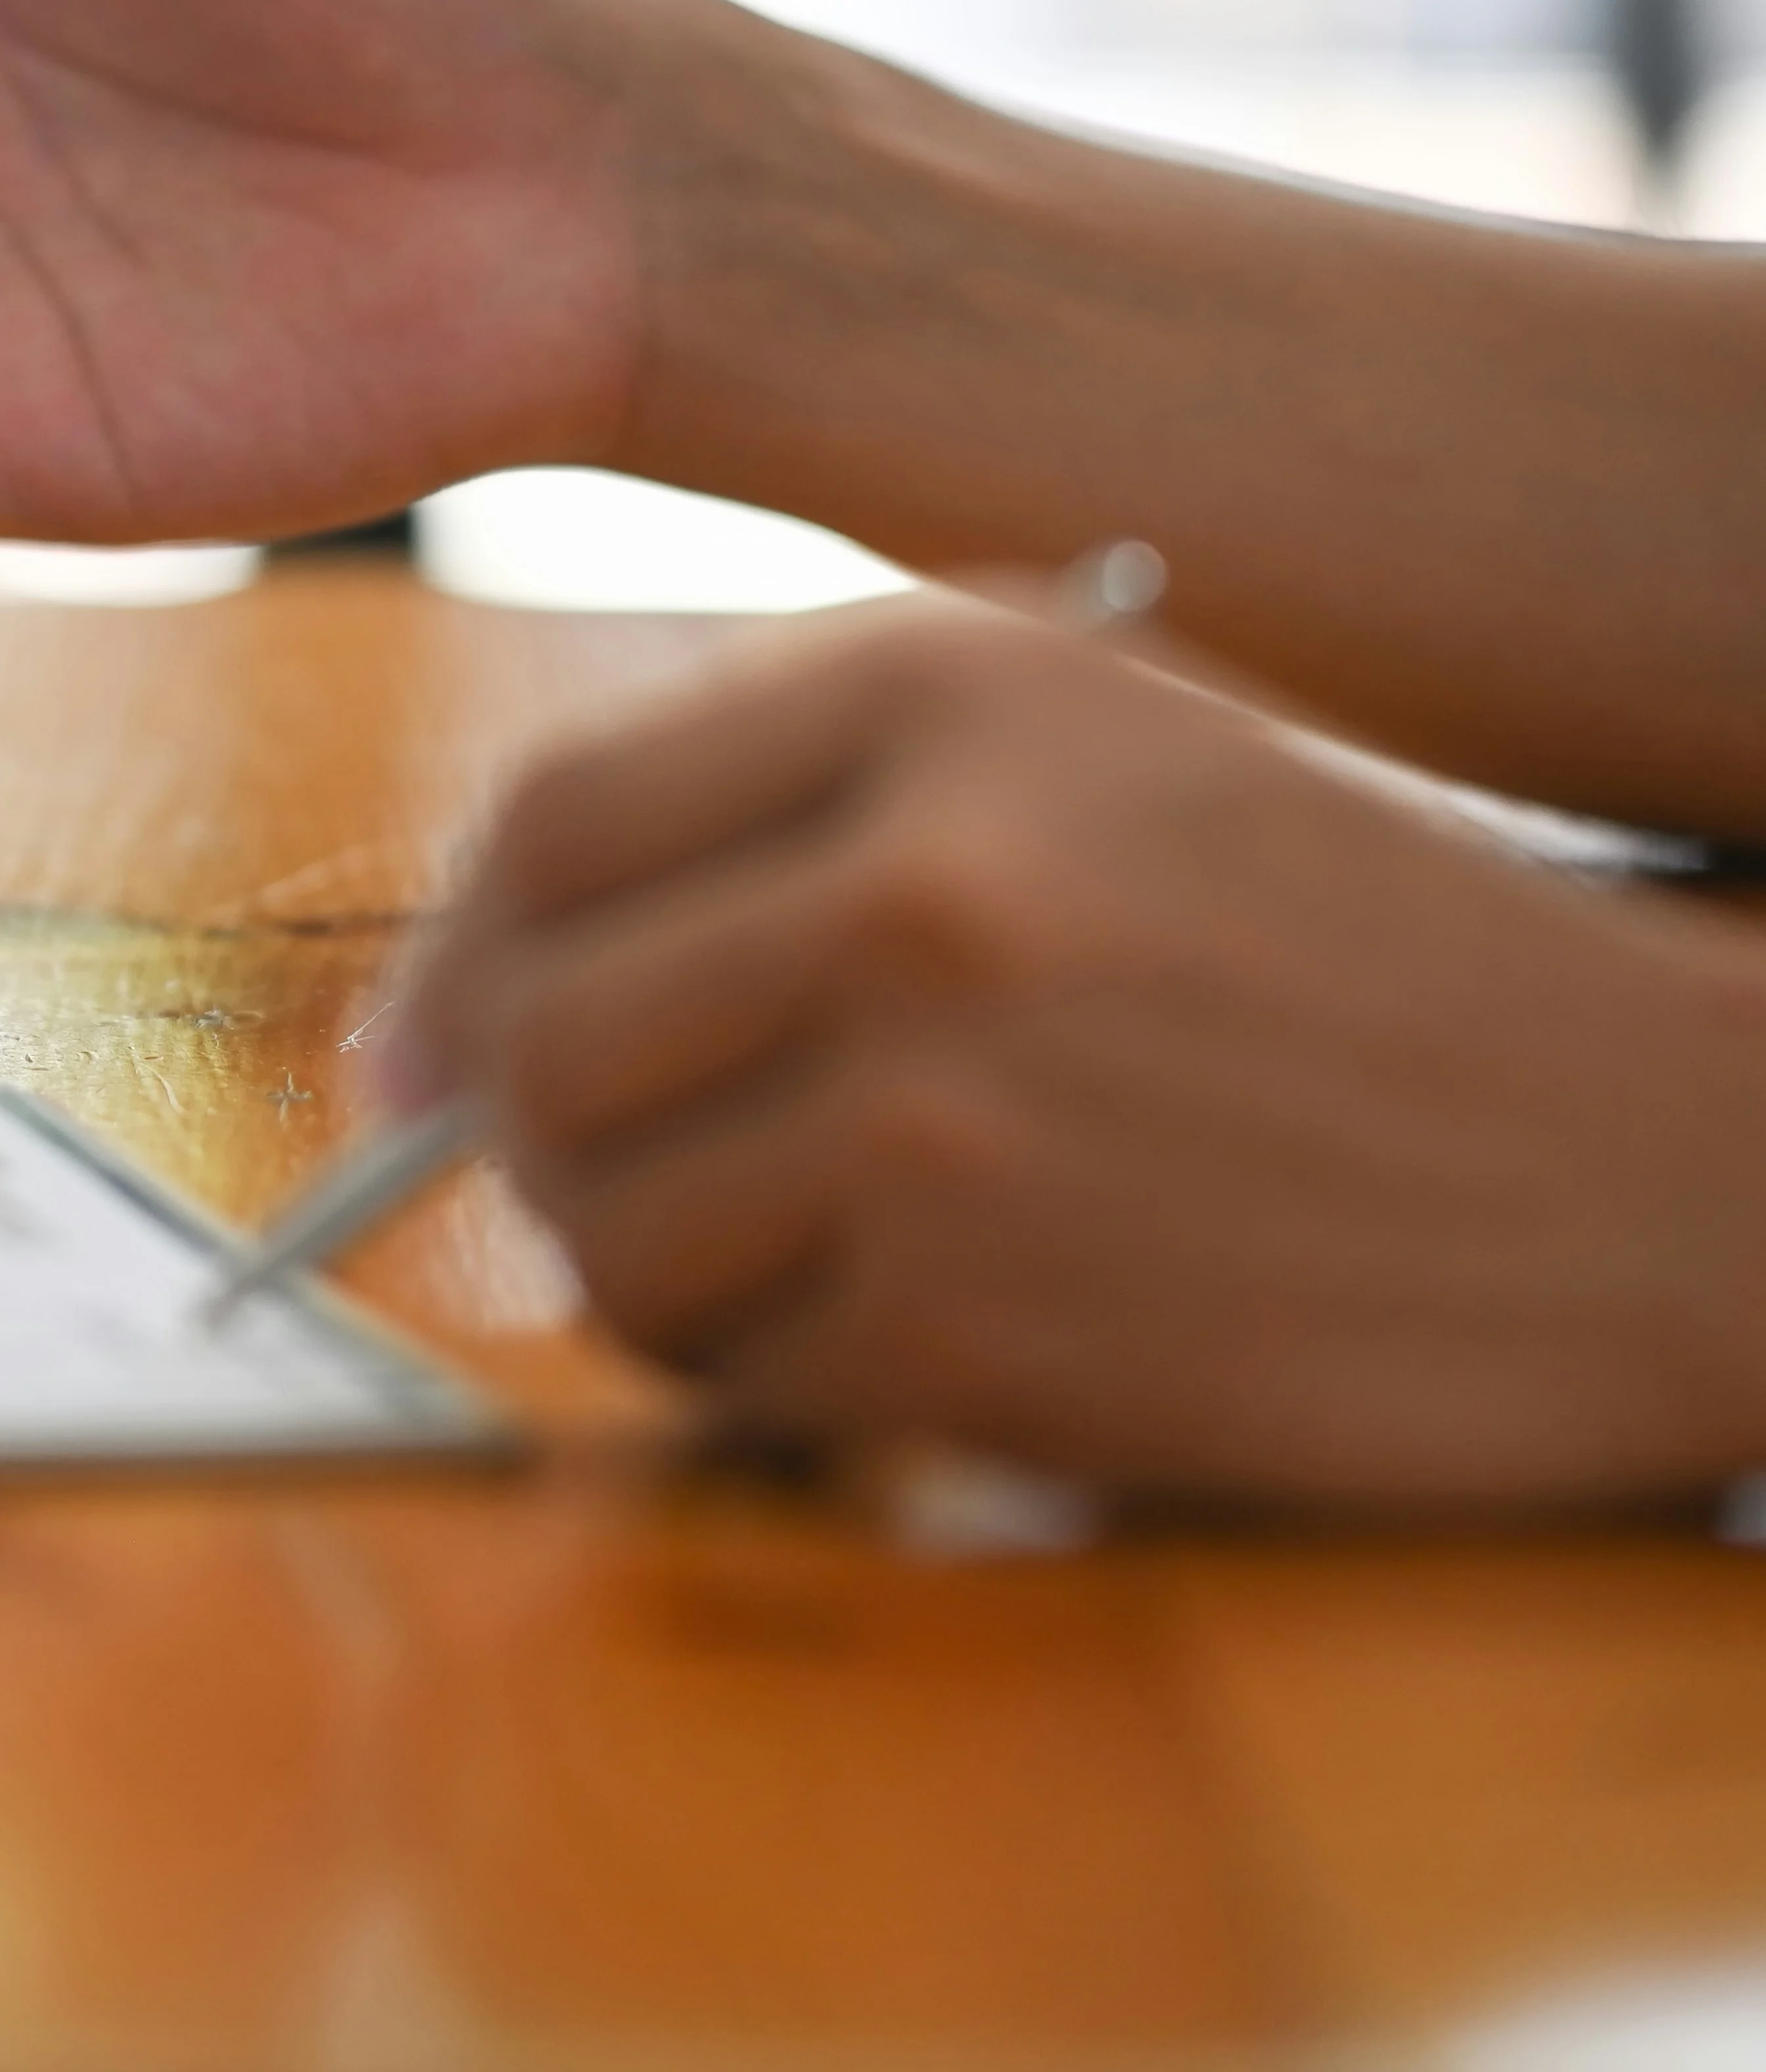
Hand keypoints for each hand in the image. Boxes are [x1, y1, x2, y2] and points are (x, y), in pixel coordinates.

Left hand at [406, 601, 1765, 1507]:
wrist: (1656, 1157)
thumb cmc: (1335, 951)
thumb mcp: (1088, 754)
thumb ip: (772, 817)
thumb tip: (438, 1008)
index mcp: (939, 694)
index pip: (546, 825)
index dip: (454, 957)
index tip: (428, 1044)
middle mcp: (922, 884)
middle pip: (539, 1040)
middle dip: (518, 1133)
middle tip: (591, 1174)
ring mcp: (946, 1113)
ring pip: (607, 1227)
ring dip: (648, 1272)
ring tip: (789, 1252)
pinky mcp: (985, 1324)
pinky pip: (740, 1373)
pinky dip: (777, 1378)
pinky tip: (912, 1332)